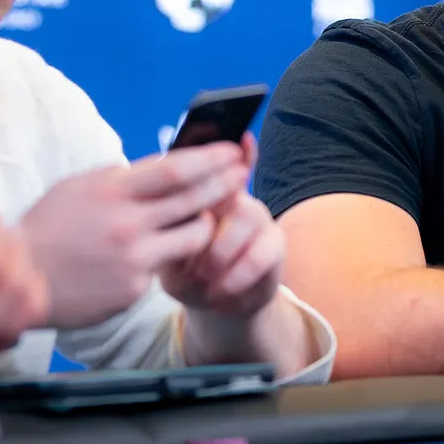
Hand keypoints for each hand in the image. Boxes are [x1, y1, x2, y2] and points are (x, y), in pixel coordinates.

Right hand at [20, 142, 249, 328]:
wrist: (19, 280)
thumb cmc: (48, 228)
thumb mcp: (78, 188)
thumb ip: (121, 178)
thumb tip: (162, 166)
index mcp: (111, 190)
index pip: (176, 169)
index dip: (210, 158)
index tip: (231, 151)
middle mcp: (127, 222)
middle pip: (195, 198)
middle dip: (226, 183)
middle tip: (243, 174)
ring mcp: (133, 257)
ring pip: (195, 235)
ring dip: (207, 223)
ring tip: (208, 217)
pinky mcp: (135, 288)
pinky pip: (166, 267)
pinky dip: (168, 257)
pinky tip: (164, 254)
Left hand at [159, 135, 282, 317]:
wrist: (213, 303)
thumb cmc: (184, 272)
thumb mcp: (168, 257)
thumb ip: (172, 238)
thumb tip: (185, 223)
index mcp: (205, 194)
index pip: (219, 166)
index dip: (239, 151)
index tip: (246, 139)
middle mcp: (235, 198)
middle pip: (230, 188)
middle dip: (206, 225)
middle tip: (189, 261)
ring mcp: (259, 218)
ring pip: (248, 215)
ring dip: (221, 252)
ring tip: (203, 277)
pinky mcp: (275, 242)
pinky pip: (260, 252)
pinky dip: (237, 275)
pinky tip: (221, 289)